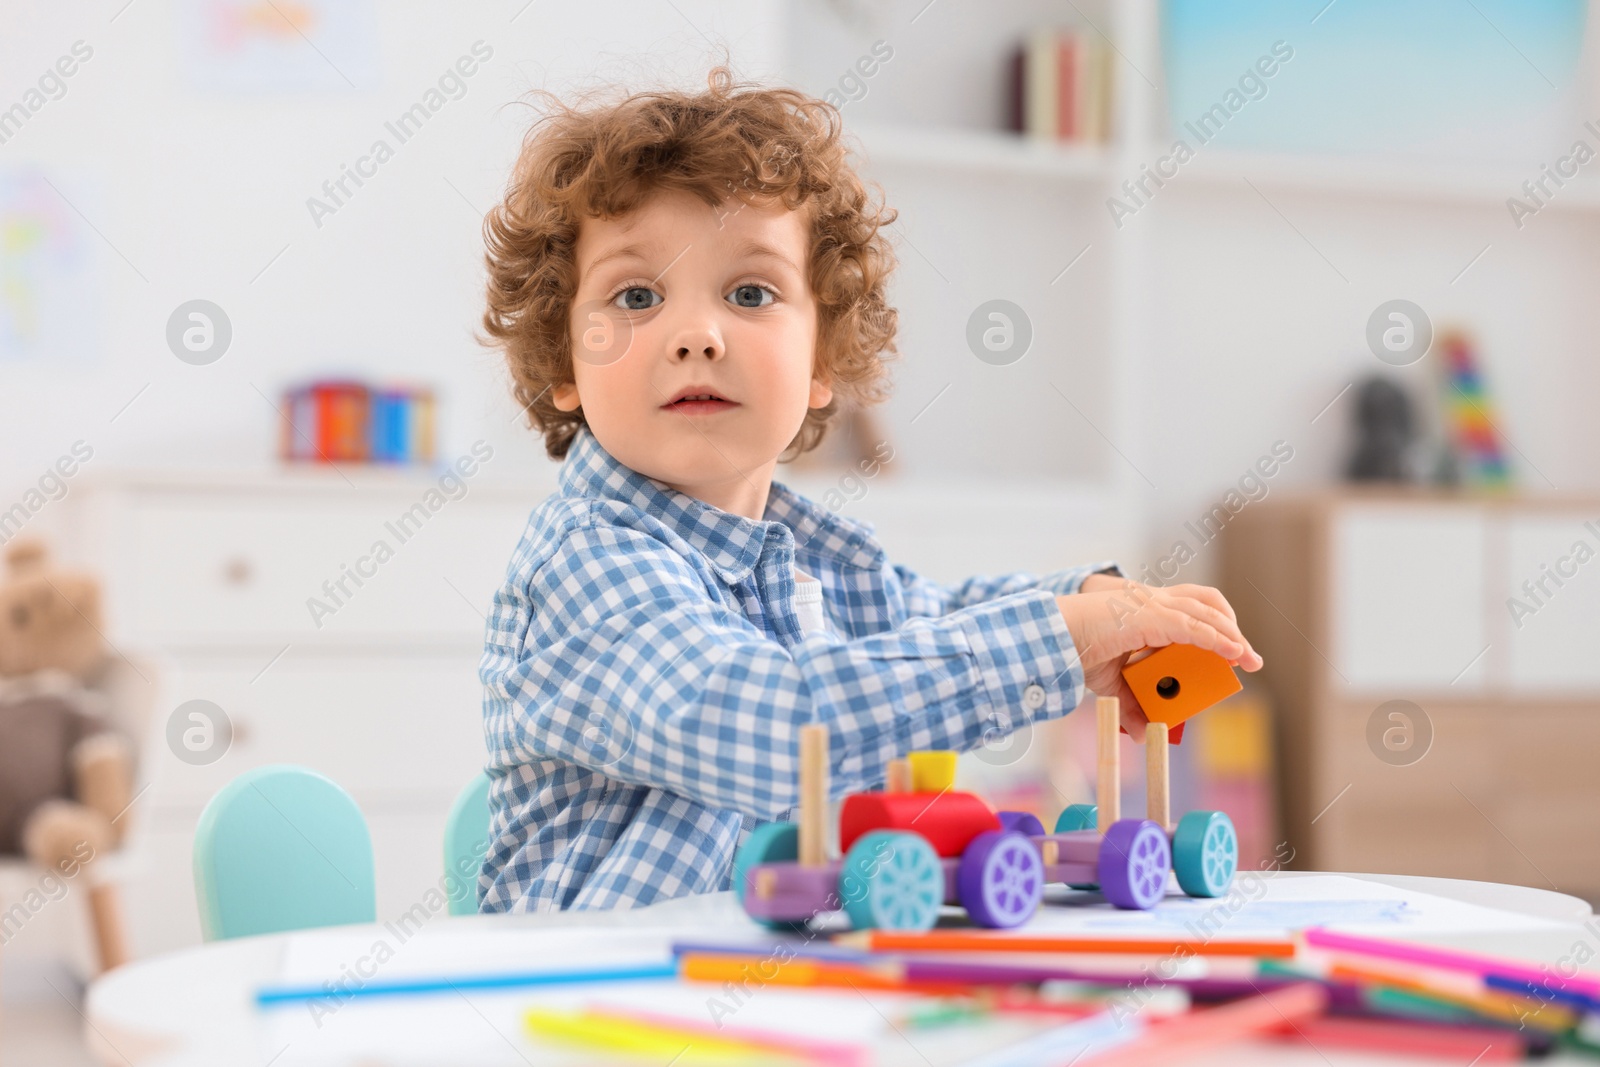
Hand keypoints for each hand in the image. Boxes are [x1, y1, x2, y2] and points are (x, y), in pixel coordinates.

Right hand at [1056, 579, 1262, 740]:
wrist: (1056, 638)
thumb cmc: (1078, 651)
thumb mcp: (1112, 684)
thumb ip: (1132, 706)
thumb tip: (1145, 736)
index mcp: (1146, 610)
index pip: (1192, 610)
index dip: (1216, 628)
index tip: (1234, 653)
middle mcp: (1153, 602)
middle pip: (1207, 606)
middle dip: (1232, 631)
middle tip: (1248, 658)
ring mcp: (1153, 605)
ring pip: (1207, 613)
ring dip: (1232, 636)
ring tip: (1249, 659)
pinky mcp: (1152, 616)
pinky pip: (1194, 628)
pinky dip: (1217, 640)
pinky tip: (1233, 653)